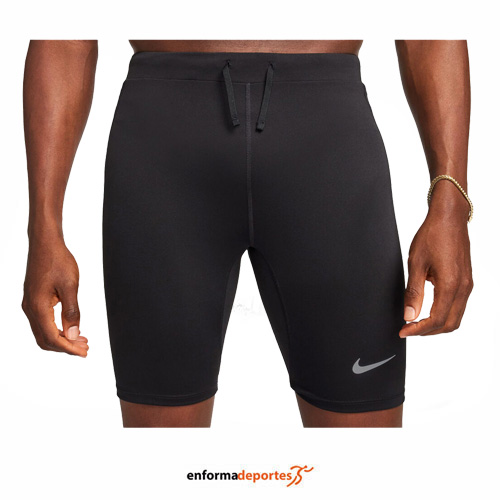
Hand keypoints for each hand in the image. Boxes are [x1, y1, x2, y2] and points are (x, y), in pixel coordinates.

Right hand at [22, 235, 87, 355]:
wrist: (45, 243)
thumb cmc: (58, 261)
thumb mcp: (70, 286)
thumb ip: (72, 312)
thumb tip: (74, 335)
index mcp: (38, 307)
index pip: (53, 337)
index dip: (69, 348)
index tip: (84, 352)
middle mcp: (30, 309)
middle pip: (45, 339)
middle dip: (66, 347)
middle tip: (85, 349)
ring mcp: (30, 305)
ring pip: (43, 332)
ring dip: (62, 340)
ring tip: (82, 341)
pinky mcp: (33, 300)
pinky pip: (42, 322)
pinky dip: (57, 330)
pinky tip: (71, 328)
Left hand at [400, 183, 472, 336]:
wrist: (449, 218)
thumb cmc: (433, 235)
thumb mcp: (416, 264)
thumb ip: (413, 293)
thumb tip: (409, 315)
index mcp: (450, 284)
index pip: (437, 319)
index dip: (419, 330)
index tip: (404, 331)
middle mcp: (463, 288)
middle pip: (449, 324)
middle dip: (428, 332)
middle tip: (409, 329)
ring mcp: (467, 285)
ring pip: (456, 317)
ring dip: (437, 325)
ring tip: (416, 323)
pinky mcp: (466, 281)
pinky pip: (458, 306)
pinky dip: (444, 314)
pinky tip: (428, 310)